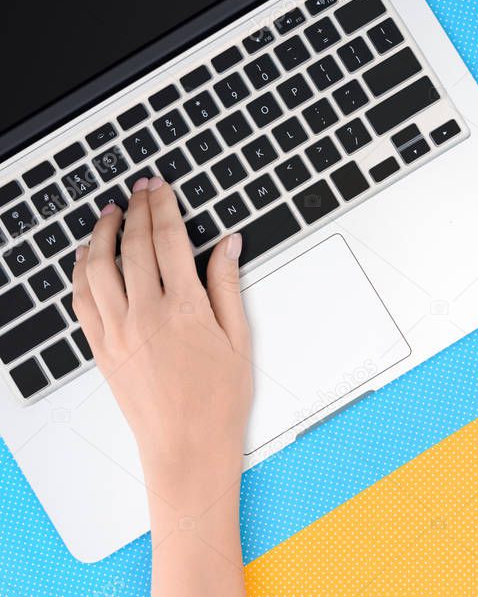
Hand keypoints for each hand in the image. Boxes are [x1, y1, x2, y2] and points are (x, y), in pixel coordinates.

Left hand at [72, 176, 251, 471]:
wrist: (188, 447)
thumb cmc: (219, 400)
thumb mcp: (239, 338)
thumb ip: (228, 285)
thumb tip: (229, 245)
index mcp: (185, 309)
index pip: (169, 241)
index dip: (164, 207)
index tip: (161, 188)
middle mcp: (145, 315)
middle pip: (135, 246)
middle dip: (137, 210)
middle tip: (140, 188)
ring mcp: (117, 331)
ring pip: (98, 267)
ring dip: (103, 233)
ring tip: (111, 213)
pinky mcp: (101, 349)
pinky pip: (80, 299)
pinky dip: (80, 270)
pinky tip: (86, 256)